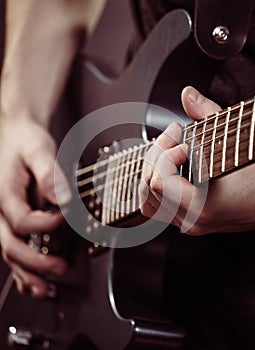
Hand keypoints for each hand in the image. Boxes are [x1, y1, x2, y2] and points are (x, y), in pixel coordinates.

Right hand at [0, 117, 70, 297]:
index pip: (22, 220)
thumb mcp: (38, 150)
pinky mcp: (12, 221)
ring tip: (46, 290)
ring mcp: (4, 218)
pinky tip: (37, 282)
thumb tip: (62, 199)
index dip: (45, 224)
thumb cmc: (25, 142)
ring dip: (28, 275)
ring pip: (9, 254)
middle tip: (61, 269)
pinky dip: (25, 269)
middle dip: (36, 262)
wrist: (16, 135)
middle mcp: (0, 210)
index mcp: (4, 194)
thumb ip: (48, 175)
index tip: (65, 217)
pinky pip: (14, 250)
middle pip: (11, 246)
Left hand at [139, 86, 254, 234]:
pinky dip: (157, 185)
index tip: (183, 136)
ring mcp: (191, 224)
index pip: (158, 181)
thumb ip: (208, 116)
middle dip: (156, 156)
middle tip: (175, 136)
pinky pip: (159, 206)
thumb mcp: (239, 140)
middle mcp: (192, 220)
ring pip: (148, 202)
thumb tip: (187, 94)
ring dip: (154, 171)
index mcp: (203, 206)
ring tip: (172, 151)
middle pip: (147, 189)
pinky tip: (172, 166)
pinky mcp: (192, 221)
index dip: (166, 152)